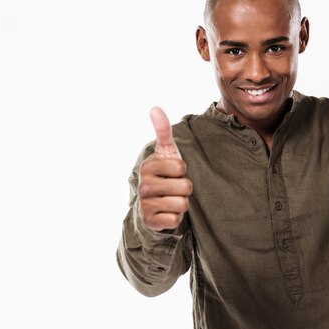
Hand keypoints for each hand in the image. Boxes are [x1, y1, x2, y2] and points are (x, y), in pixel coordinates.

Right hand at [137, 107, 191, 230]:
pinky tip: (167, 212)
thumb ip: (163, 131)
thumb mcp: (166, 152)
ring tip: (171, 199)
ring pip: (182, 204)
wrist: (153, 204)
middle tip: (174, 188)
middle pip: (185, 187)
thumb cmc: (165, 174)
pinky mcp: (150, 221)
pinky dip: (176, 217)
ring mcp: (145, 204)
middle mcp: (143, 185)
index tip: (172, 172)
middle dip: (185, 189)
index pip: (180, 167)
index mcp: (148, 166)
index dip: (182, 171)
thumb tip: (155, 107)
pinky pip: (175, 220)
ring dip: (182, 203)